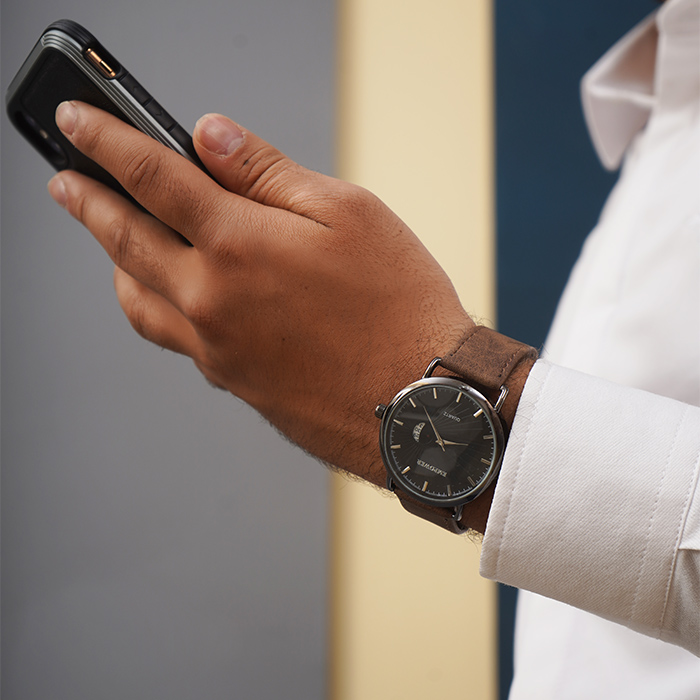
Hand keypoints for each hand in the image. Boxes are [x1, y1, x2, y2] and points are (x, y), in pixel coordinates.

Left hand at [47, 101, 471, 486]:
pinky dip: (159, 305)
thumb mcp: (348, 212)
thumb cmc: (399, 307)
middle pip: (124, 240)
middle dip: (87, 203)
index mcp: (238, 246)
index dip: (106, 141)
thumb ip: (268, 172)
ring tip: (114, 240)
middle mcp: (212, 300)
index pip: (151, 177)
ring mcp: (216, 348)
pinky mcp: (233, 382)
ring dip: (115, 262)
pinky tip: (177, 295)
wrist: (420, 403)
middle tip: (66, 183)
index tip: (78, 124)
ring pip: (137, 300)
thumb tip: (211, 137)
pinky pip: (175, 338)